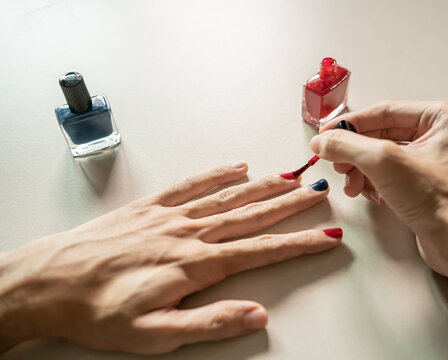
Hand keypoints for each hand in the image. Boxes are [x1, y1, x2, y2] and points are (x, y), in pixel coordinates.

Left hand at [0, 163, 339, 353]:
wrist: (52, 281)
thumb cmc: (100, 310)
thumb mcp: (155, 336)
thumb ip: (209, 323)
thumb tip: (256, 316)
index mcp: (196, 265)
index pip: (261, 250)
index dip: (299, 244)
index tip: (326, 237)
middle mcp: (189, 233)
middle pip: (252, 214)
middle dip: (290, 204)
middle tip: (319, 193)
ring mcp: (171, 215)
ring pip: (229, 195)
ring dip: (263, 185)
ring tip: (291, 177)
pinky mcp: (152, 206)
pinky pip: (193, 183)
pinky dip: (218, 173)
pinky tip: (236, 166)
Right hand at [311, 100, 447, 359]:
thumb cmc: (441, 201)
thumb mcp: (384, 163)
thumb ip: (347, 145)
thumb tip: (322, 141)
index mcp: (444, 116)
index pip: (385, 111)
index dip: (350, 124)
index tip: (325, 135)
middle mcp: (442, 133)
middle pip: (381, 134)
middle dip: (355, 152)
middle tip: (335, 163)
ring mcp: (435, 159)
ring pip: (382, 155)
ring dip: (361, 170)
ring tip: (352, 186)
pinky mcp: (426, 182)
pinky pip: (390, 172)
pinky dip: (374, 182)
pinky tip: (371, 195)